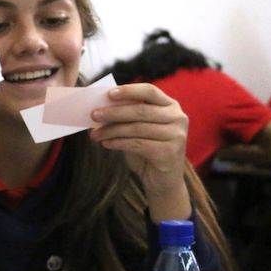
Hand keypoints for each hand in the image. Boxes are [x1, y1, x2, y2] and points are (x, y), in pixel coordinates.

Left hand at [88, 83, 190, 220]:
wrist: (162, 179)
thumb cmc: (147, 149)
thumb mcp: (137, 129)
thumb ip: (125, 116)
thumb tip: (98, 108)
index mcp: (170, 106)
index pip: (149, 91)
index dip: (129, 90)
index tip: (108, 94)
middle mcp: (177, 117)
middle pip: (140, 110)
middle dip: (114, 112)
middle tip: (93, 115)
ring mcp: (176, 135)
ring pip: (137, 128)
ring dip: (111, 130)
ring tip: (94, 134)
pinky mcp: (171, 152)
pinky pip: (138, 144)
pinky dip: (119, 143)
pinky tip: (106, 143)